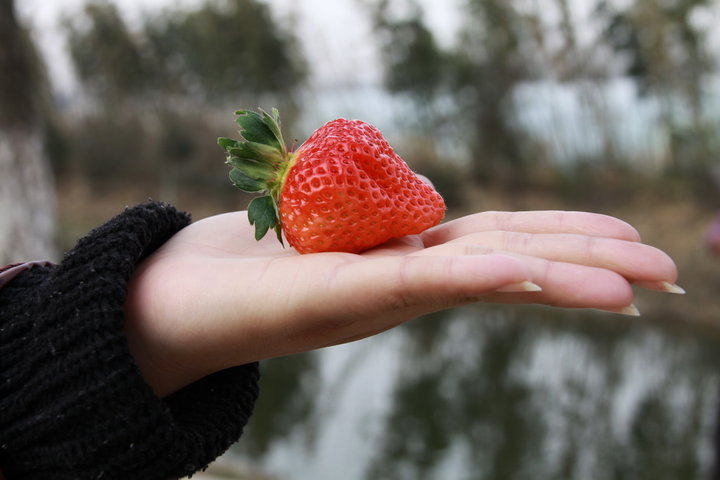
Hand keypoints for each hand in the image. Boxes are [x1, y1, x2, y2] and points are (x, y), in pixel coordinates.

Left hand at [124, 210, 679, 396]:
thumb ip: (376, 220)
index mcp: (404, 258)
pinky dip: (471, 276)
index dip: (563, 241)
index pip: (499, 243)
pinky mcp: (329, 297)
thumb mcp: (323, 227)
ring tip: (635, 285)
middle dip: (588, 262)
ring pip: (478, 275)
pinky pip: (412, 280)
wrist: (167, 306)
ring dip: (556, 277)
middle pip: (508, 257)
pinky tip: (523, 274)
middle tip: (669, 271)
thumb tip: (422, 207)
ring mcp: (372, 291)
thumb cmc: (246, 262)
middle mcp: (401, 278)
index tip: (627, 246)